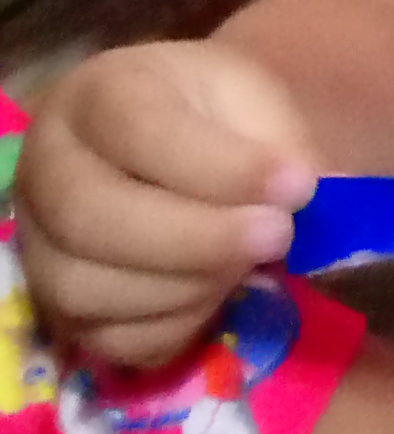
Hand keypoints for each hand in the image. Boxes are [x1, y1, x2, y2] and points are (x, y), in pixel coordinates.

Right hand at [15, 40, 317, 367]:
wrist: (188, 145)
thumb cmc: (216, 118)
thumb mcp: (255, 101)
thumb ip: (280, 145)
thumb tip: (311, 202)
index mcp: (96, 96)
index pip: (136, 130)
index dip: (220, 167)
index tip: (297, 185)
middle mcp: (48, 169)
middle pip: (89, 216)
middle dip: (197, 239)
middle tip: (278, 236)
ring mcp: (42, 244)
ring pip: (84, 288)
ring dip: (185, 287)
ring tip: (250, 264)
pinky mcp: (61, 308)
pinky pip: (107, 337)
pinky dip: (173, 327)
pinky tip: (219, 294)